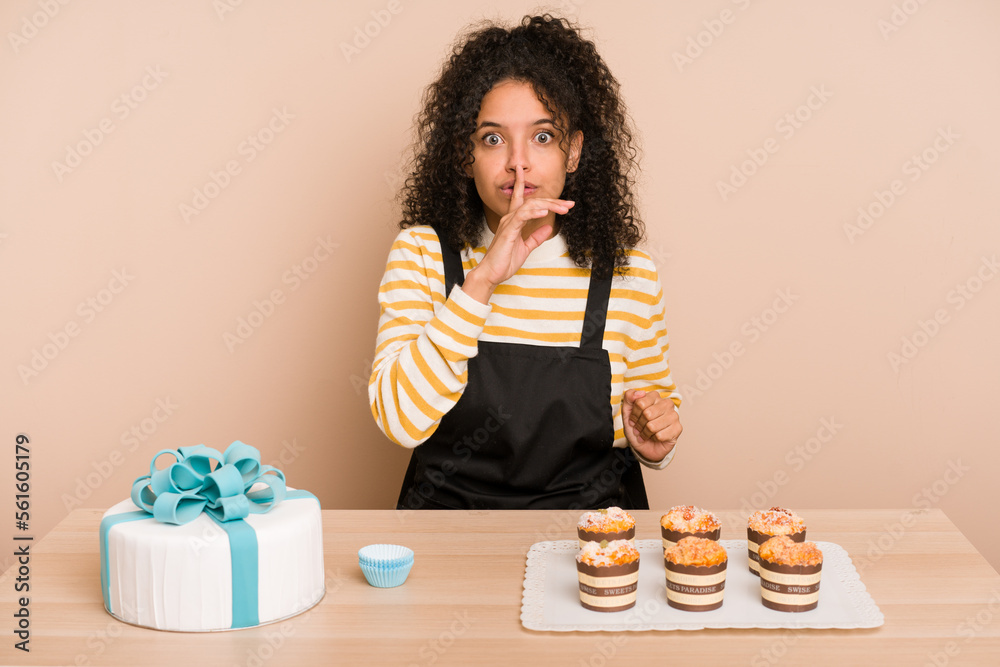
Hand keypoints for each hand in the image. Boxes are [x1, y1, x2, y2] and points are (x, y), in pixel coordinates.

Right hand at [462, 165, 573, 303]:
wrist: (491, 274)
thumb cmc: (504, 261)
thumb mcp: (525, 248)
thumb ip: (536, 237)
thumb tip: (548, 227)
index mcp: (514, 221)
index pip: (526, 201)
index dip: (542, 196)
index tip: (561, 199)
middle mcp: (510, 218)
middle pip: (533, 201)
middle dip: (552, 201)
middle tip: (569, 204)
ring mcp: (508, 223)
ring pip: (529, 205)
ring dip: (548, 205)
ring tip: (562, 208)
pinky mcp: (508, 231)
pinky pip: (521, 216)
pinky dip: (534, 213)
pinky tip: (545, 213)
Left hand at [621, 389, 681, 462]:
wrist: (644, 446)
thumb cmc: (637, 428)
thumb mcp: (627, 412)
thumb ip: (629, 397)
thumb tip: (639, 393)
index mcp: (654, 396)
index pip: (640, 403)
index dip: (634, 414)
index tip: (634, 419)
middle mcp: (666, 403)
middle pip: (647, 414)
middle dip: (639, 424)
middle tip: (639, 428)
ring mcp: (674, 415)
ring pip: (652, 426)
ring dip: (645, 433)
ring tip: (646, 433)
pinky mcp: (678, 428)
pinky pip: (659, 435)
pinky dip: (654, 439)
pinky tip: (655, 437)